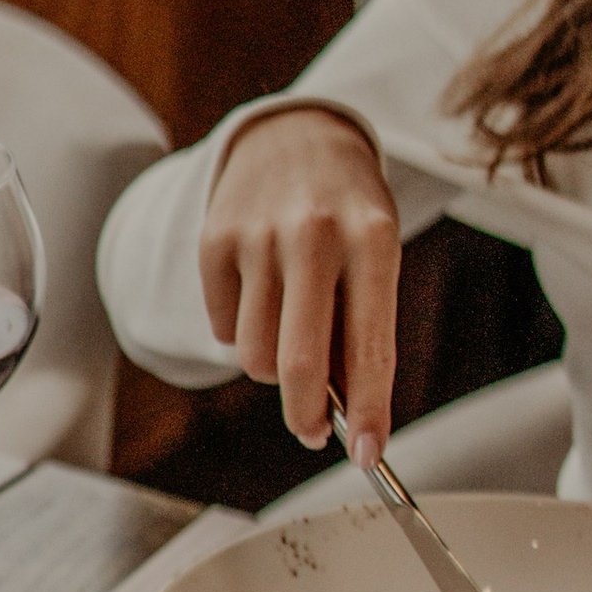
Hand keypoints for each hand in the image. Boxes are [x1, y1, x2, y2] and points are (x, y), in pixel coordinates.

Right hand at [199, 105, 402, 458]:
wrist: (295, 135)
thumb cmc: (348, 210)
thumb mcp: (376, 253)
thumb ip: (361, 325)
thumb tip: (344, 413)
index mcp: (372, 238)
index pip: (369, 346)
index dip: (370, 412)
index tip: (369, 456)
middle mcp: (313, 234)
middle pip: (298, 363)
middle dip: (307, 415)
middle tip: (314, 431)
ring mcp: (257, 235)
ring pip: (254, 356)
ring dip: (271, 369)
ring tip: (289, 337)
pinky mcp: (214, 240)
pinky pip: (224, 328)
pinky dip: (242, 332)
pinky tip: (261, 296)